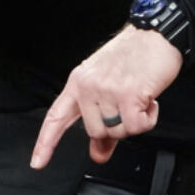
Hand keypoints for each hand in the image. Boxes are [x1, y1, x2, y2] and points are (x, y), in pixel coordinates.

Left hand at [30, 25, 182, 168]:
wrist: (157, 33)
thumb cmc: (135, 54)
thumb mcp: (110, 84)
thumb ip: (102, 122)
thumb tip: (98, 154)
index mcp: (79, 81)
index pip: (57, 116)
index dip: (46, 142)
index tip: (38, 162)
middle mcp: (89, 86)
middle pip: (95, 132)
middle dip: (116, 125)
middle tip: (129, 104)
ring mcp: (107, 90)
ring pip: (118, 131)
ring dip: (135, 119)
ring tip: (140, 96)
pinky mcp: (128, 95)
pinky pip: (137, 127)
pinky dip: (148, 118)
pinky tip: (150, 100)